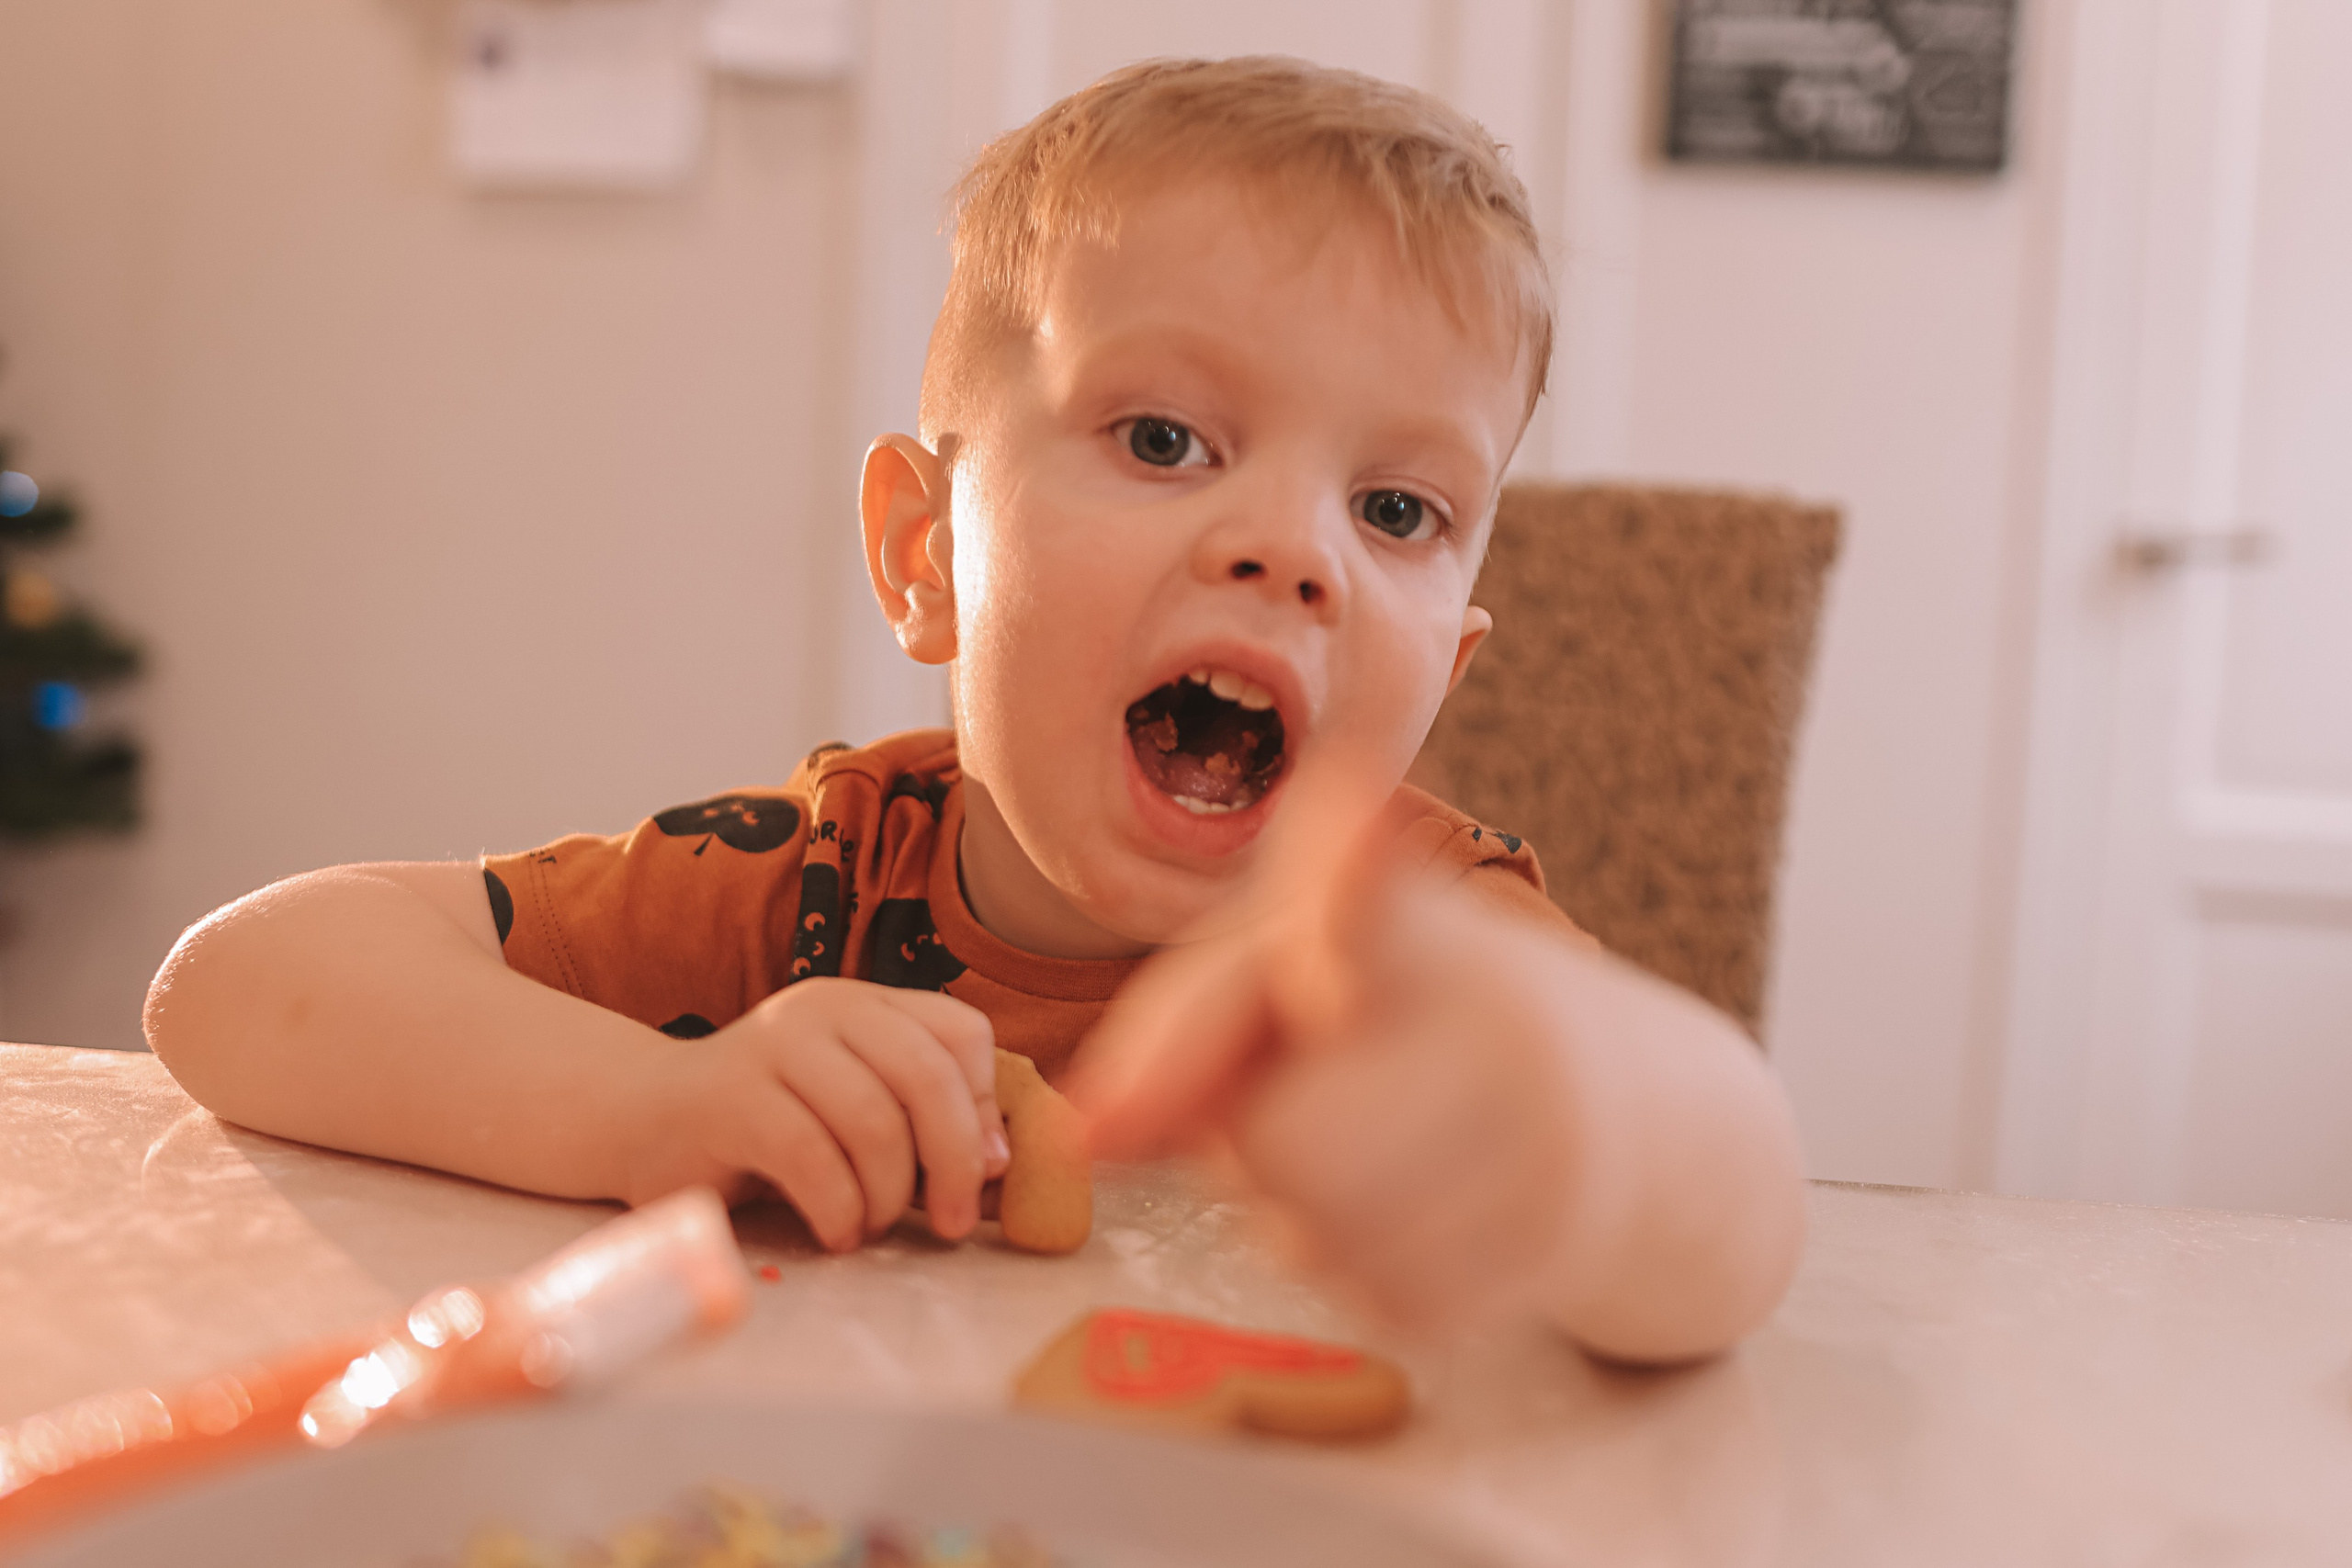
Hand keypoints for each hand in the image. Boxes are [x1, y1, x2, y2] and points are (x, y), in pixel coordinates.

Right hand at [628, 978, 1010, 1250]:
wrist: (640, 1120)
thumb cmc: (767, 1127)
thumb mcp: (854, 1112)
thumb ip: (922, 1126)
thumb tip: (1001, 1165)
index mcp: (864, 1004)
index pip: (959, 1031)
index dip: (983, 1104)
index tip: (984, 1169)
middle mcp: (822, 1009)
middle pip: (926, 1075)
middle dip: (954, 1160)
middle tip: (953, 1223)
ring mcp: (773, 1047)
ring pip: (874, 1122)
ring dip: (888, 1195)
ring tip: (871, 1225)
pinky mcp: (731, 1099)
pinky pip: (814, 1159)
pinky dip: (840, 1210)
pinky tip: (834, 1231)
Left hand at [1072, 758, 1593, 1330]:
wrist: (1627, 1106)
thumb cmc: (1402, 1016)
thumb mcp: (1297, 970)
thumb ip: (1184, 1030)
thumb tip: (1083, 1136)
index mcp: (1411, 920)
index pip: (1366, 885)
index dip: (1343, 868)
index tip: (1349, 834)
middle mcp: (1500, 1013)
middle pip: (1280, 1141)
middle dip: (1250, 1142)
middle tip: (1300, 1099)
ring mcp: (1543, 1135)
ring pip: (1317, 1234)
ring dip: (1296, 1214)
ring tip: (1363, 1149)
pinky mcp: (1550, 1243)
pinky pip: (1373, 1293)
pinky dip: (1362, 1265)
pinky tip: (1419, 1203)